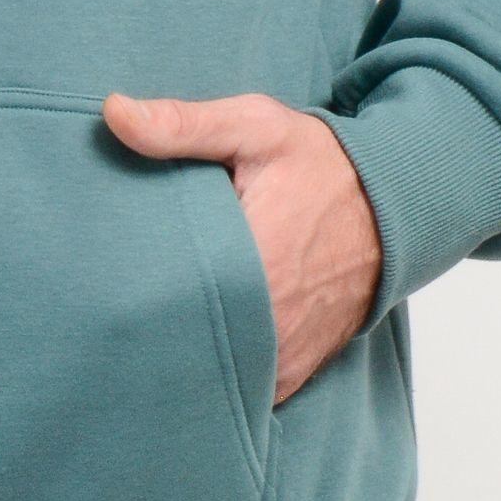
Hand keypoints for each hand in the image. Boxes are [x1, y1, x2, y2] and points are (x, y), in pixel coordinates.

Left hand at [102, 90, 382, 401]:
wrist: (393, 208)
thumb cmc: (320, 164)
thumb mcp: (254, 128)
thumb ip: (183, 125)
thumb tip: (113, 113)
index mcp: (254, 262)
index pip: (163, 291)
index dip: (128, 280)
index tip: (107, 263)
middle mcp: (270, 322)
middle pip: (181, 336)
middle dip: (147, 317)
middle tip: (117, 291)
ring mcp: (280, 356)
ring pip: (208, 370)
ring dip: (181, 347)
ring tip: (152, 314)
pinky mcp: (290, 373)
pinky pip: (240, 387)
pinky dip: (215, 368)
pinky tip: (192, 337)